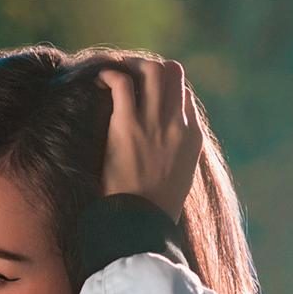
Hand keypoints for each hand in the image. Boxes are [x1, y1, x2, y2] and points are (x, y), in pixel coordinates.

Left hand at [96, 58, 201, 223]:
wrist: (139, 227)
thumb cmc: (152, 212)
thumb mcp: (177, 182)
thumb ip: (178, 157)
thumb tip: (167, 148)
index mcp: (191, 138)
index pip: (185, 95)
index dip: (166, 89)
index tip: (147, 94)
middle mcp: (176, 125)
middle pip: (173, 73)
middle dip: (152, 67)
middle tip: (132, 74)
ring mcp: (153, 124)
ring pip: (152, 70)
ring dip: (133, 66)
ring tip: (116, 73)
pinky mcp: (127, 127)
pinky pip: (123, 84)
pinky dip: (111, 75)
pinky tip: (100, 80)